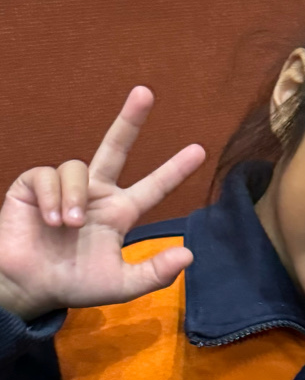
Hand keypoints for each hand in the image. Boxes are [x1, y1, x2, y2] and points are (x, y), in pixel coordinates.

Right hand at [0, 86, 205, 319]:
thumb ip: (154, 273)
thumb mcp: (121, 285)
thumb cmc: (73, 284)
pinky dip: (51, 197)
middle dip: (130, 120)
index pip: (152, 187)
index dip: (174, 170)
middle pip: (115, 147)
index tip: (200, 151)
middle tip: (146, 92)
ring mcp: (66, 187)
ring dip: (75, 198)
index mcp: (119, 214)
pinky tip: (48, 220)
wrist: (29, 287)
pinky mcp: (34, 185)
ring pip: (78, 167)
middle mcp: (96, 194)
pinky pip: (48, 175)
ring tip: (68, 226)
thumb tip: (189, 254)